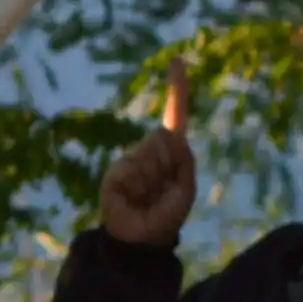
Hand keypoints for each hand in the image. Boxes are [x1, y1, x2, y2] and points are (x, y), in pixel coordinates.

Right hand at [96, 69, 199, 249]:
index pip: (175, 115)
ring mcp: (132, 159)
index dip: (177, 89)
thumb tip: (171, 135)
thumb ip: (184, 161)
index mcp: (170, 152)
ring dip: (153, 179)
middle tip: (162, 191)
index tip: (176, 60)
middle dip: (169, 164)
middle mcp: (150, 150)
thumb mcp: (185, 190)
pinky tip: (135, 199)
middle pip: (164, 138)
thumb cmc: (166, 218)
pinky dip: (138, 184)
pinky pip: (132, 167)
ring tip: (148, 198)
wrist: (139, 241)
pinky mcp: (116, 172)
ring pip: (149, 153)